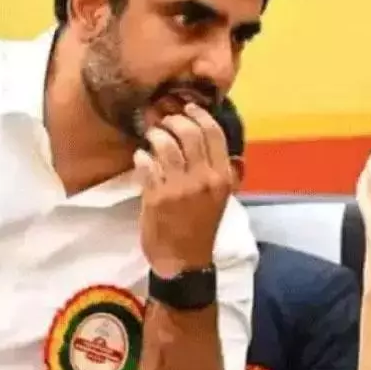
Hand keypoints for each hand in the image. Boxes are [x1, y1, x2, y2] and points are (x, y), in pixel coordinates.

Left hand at [134, 103, 232, 276]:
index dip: (199, 115)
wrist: (184, 261)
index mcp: (222, 178)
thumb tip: (229, 151)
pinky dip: (142, 157)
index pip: (214, 133)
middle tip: (165, 122)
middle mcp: (203, 179)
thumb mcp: (221, 199)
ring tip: (152, 137)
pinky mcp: (156, 197)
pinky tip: (141, 158)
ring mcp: (179, 188)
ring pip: (166, 145)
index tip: (188, 109)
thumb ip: (226, 174)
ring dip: (156, 135)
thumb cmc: (201, 228)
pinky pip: (146, 164)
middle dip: (174, 120)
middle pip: (189, 133)